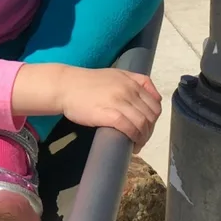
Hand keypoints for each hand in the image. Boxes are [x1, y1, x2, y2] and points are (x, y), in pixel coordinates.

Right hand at [11, 63, 160, 148]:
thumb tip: (149, 98)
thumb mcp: (115, 75)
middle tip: (141, 138)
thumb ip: (133, 81)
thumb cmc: (87, 83)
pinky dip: (135, 138)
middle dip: (150, 130)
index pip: (155, 103)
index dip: (154, 119)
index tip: (147, 127)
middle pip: (151, 115)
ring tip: (137, 144)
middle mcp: (129, 90)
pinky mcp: (109, 114)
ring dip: (144, 137)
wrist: (65, 86)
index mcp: (132, 81)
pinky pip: (130, 128)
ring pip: (143, 123)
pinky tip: (131, 144)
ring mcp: (120, 101)